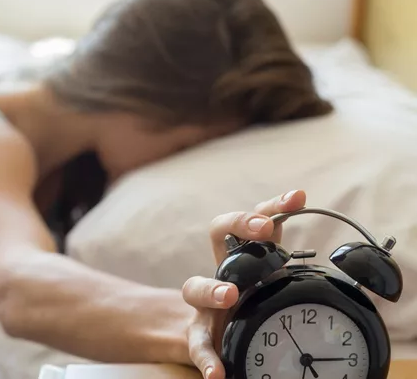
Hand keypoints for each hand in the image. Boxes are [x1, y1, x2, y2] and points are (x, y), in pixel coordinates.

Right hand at [182, 190, 307, 378]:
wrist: (215, 337)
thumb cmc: (254, 309)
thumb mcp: (278, 289)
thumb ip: (301, 279)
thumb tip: (363, 278)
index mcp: (247, 258)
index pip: (256, 222)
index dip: (273, 207)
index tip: (298, 198)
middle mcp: (223, 272)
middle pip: (219, 234)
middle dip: (238, 223)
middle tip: (262, 231)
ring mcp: (206, 303)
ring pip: (195, 286)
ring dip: (213, 289)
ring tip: (230, 297)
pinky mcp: (199, 334)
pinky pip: (198, 344)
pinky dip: (207, 358)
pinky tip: (216, 372)